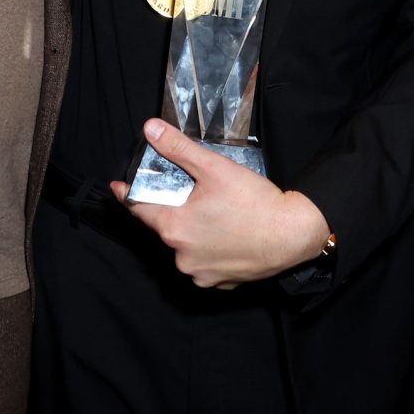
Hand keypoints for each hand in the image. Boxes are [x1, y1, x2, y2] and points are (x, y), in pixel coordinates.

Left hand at [110, 119, 331, 287]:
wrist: (294, 234)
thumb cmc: (255, 202)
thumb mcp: (214, 168)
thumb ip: (178, 149)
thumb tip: (151, 130)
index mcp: (174, 228)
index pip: (138, 209)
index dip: (127, 195)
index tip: (119, 187)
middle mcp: (182, 256)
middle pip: (166, 226)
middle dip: (173, 209)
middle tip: (191, 193)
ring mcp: (201, 273)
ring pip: (186, 245)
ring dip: (192, 231)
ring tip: (214, 214)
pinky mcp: (221, 283)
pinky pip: (205, 262)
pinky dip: (209, 248)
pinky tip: (225, 234)